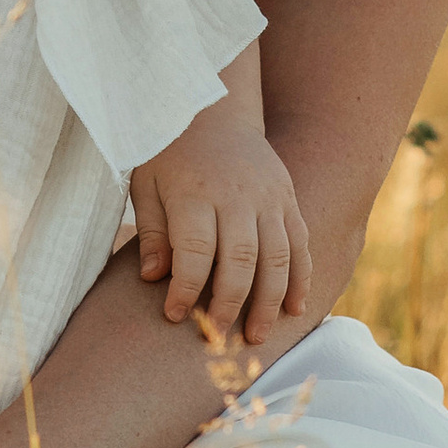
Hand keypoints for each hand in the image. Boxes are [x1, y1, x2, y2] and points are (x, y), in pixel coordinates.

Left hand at [132, 108, 311, 347]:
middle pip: (241, 260)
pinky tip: (294, 309)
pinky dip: (301, 278)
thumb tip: (154, 278)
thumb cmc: (170, 152)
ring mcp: (269, 197)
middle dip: (230, 305)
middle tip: (217, 338)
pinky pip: (300, 243)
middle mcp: (238, 195)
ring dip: (269, 302)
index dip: (186, 289)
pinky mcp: (288, 198)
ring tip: (257, 336)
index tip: (173, 315)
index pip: (195, 252)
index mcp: (196, 191)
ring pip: (278, 257)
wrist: (214, 110)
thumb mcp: (147, 184)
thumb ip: (153, 231)